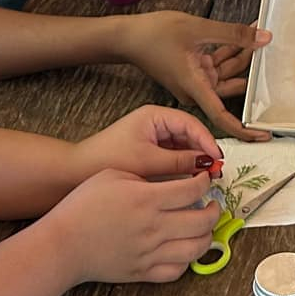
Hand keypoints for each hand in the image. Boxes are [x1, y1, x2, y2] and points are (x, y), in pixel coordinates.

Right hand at [44, 169, 221, 283]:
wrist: (63, 244)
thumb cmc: (82, 206)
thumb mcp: (113, 175)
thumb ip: (146, 177)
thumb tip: (169, 182)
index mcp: (147, 199)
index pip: (192, 190)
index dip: (204, 182)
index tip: (204, 179)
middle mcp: (154, 227)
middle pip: (202, 220)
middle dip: (214, 209)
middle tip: (212, 203)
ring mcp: (150, 253)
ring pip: (196, 248)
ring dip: (207, 236)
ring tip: (204, 227)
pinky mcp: (143, 272)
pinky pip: (177, 271)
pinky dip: (187, 260)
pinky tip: (184, 249)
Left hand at [73, 102, 225, 179]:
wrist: (77, 172)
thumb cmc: (107, 159)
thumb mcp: (149, 161)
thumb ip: (180, 162)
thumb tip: (207, 164)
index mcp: (153, 116)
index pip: (190, 123)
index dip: (207, 140)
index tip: (217, 157)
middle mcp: (155, 123)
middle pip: (189, 134)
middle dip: (203, 151)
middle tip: (216, 170)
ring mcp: (152, 137)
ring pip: (182, 147)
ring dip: (194, 160)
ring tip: (205, 177)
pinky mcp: (149, 152)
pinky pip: (173, 156)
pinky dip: (183, 167)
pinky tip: (190, 180)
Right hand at [116, 13, 271, 140]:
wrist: (127, 36)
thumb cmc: (153, 35)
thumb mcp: (198, 29)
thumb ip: (233, 34)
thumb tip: (263, 38)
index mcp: (194, 87)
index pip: (222, 116)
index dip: (244, 129)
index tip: (264, 135)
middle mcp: (195, 89)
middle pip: (230, 87)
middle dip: (250, 69)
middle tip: (270, 49)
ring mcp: (194, 81)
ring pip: (225, 73)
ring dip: (240, 54)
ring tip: (258, 34)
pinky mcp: (192, 72)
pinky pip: (216, 65)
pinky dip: (228, 51)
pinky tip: (243, 35)